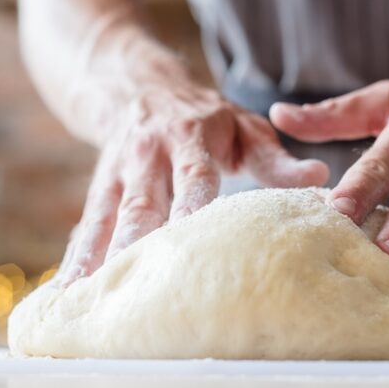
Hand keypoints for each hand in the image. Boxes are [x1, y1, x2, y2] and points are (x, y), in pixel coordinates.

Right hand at [56, 73, 327, 285]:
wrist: (138, 87)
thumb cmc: (205, 116)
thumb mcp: (244, 127)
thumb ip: (276, 157)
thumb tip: (320, 178)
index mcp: (190, 137)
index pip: (194, 176)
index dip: (191, 206)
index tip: (192, 240)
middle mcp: (150, 155)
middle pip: (145, 205)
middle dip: (140, 246)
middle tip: (140, 291)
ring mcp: (119, 172)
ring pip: (109, 219)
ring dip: (101, 259)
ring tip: (91, 300)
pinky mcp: (99, 187)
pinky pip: (88, 225)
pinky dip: (78, 258)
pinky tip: (69, 292)